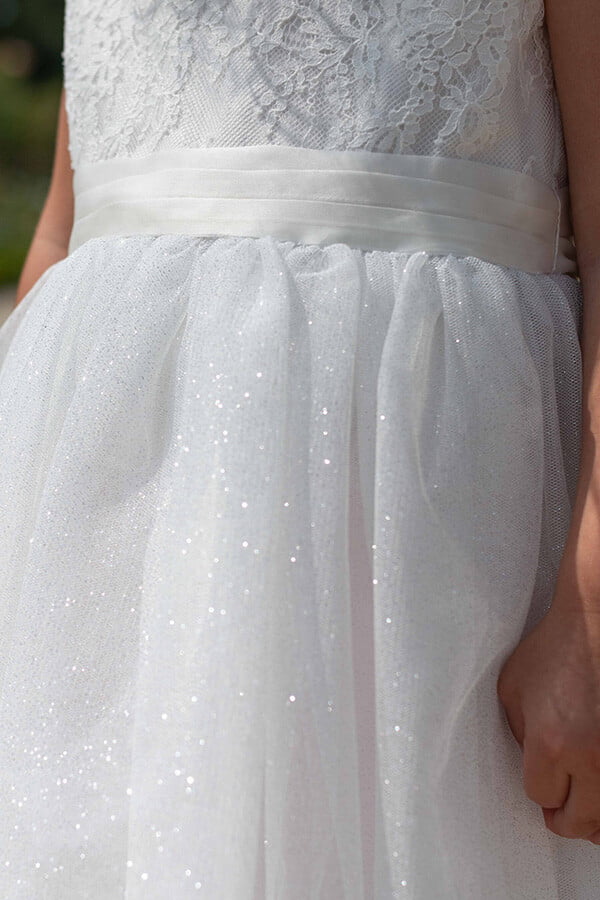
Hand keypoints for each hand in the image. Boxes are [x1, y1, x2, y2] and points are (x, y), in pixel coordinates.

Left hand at [497, 591, 599, 844]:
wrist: (599, 619)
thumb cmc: (557, 646)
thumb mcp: (514, 687)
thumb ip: (519, 733)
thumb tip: (532, 767)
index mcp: (552, 744)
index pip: (541, 796)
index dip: (540, 787)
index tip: (544, 777)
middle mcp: (593, 760)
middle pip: (579, 823)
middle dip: (565, 816)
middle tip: (562, 807)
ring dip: (594, 816)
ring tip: (585, 803)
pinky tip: (599, 785)